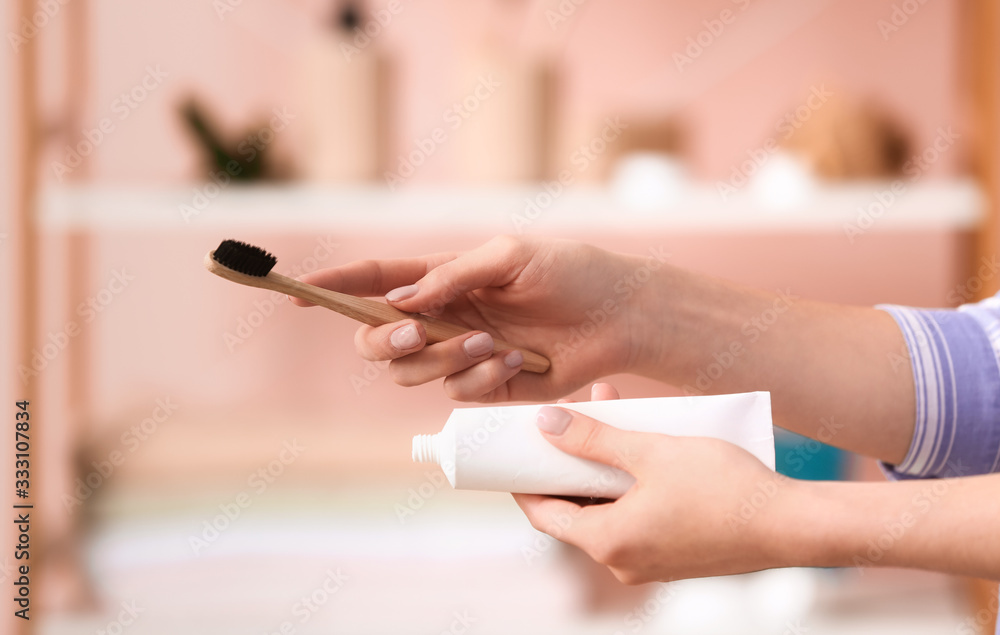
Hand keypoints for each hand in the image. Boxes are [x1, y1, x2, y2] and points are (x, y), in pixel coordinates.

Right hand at [294, 236, 661, 401]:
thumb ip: (453, 275)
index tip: (295, 292)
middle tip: (416, 333)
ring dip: (444, 359)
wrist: (618, 316)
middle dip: (384, 341)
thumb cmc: (570, 272)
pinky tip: (517, 362)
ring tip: (493, 343)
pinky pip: (456, 393)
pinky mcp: (485, 386)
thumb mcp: (512, 257)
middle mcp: (442, 317)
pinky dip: (481, 378)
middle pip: (376, 339)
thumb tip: (400, 299)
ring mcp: (460, 354)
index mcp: (442, 279)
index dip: (334, 287)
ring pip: (412, 373)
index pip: (375, 281)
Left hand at [514, 393, 799, 583]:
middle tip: (568, 422)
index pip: (544, 515)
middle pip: (577, 511)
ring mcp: (651, 563)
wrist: (793, 526)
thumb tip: (545, 423)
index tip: (517, 452)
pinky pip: (638, 518)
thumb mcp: (651, 453)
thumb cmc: (724, 489)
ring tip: (612, 417)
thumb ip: (593, 439)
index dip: (526, 481)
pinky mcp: (677, 555)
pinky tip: (644, 448)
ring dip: (604, 468)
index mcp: (608, 543)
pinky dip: (630, 486)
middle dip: (571, 463)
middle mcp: (623, 562)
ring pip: (610, 511)